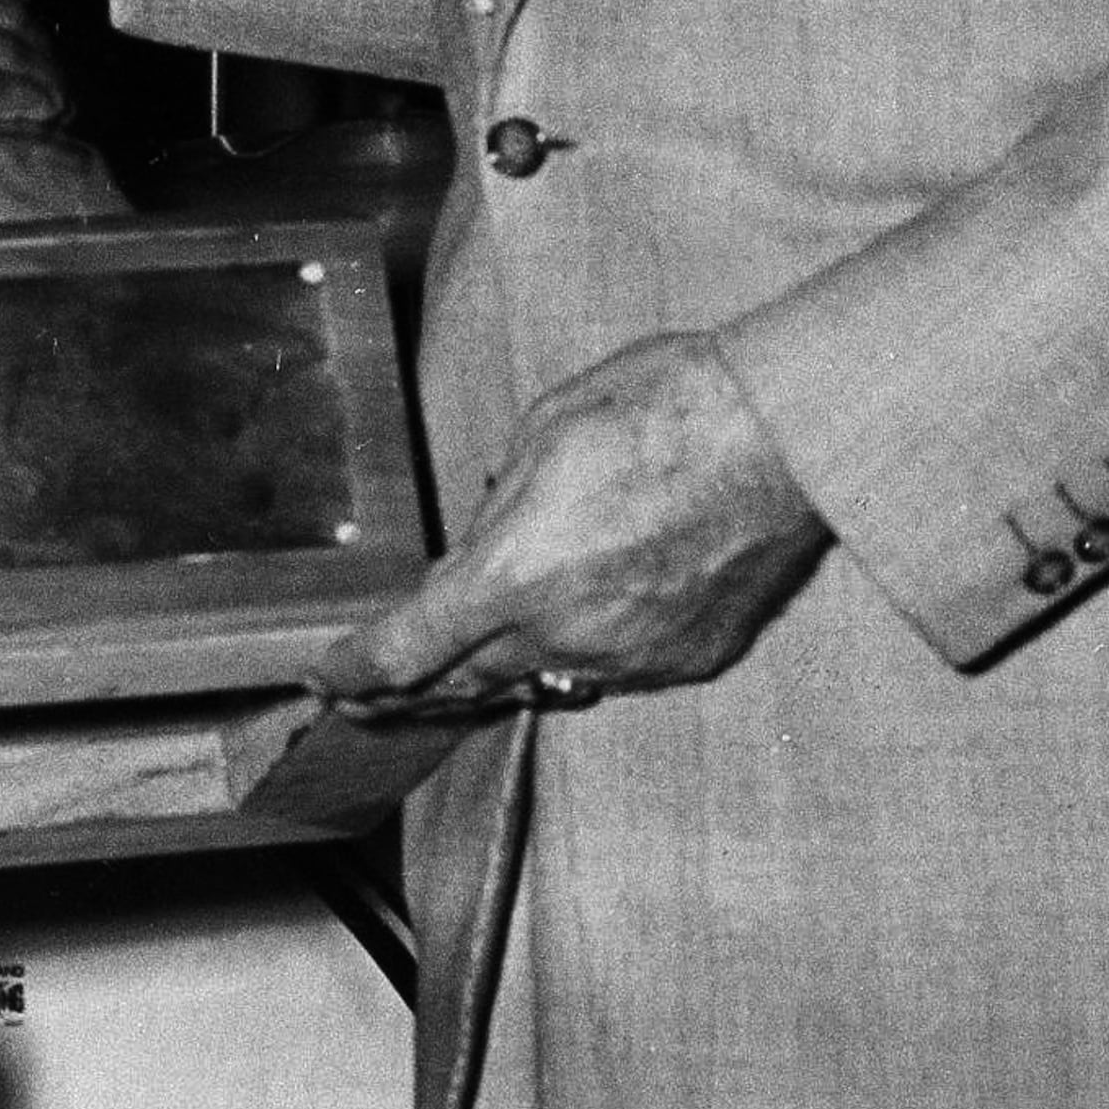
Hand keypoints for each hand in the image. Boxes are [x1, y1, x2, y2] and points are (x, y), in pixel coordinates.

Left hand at [315, 334, 829, 709]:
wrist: (783, 436)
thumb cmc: (665, 409)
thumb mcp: (544, 432)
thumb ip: (500, 504)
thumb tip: (486, 533)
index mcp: (511, 576)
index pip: (403, 652)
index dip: (352, 674)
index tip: (325, 680)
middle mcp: (561, 633)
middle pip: (460, 684)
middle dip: (406, 692)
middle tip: (367, 699)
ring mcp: (626, 657)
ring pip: (537, 679)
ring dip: (494, 672)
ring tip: (460, 669)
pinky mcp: (682, 661)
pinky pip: (610, 669)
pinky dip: (581, 652)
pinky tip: (577, 625)